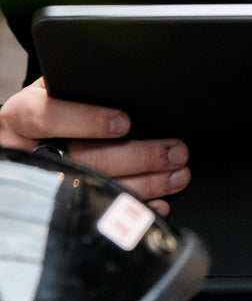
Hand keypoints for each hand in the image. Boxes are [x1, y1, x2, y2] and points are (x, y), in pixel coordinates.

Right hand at [0, 77, 189, 215]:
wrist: (29, 138)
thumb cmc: (54, 108)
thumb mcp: (58, 91)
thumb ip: (82, 88)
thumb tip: (127, 86)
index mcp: (24, 116)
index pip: (46, 116)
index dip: (87, 120)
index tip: (123, 122)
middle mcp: (30, 151)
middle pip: (85, 159)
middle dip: (139, 156)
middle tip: (174, 151)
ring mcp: (45, 182)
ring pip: (97, 188)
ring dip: (146, 183)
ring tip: (177, 174)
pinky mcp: (61, 205)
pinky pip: (102, 213)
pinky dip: (135, 208)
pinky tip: (157, 202)